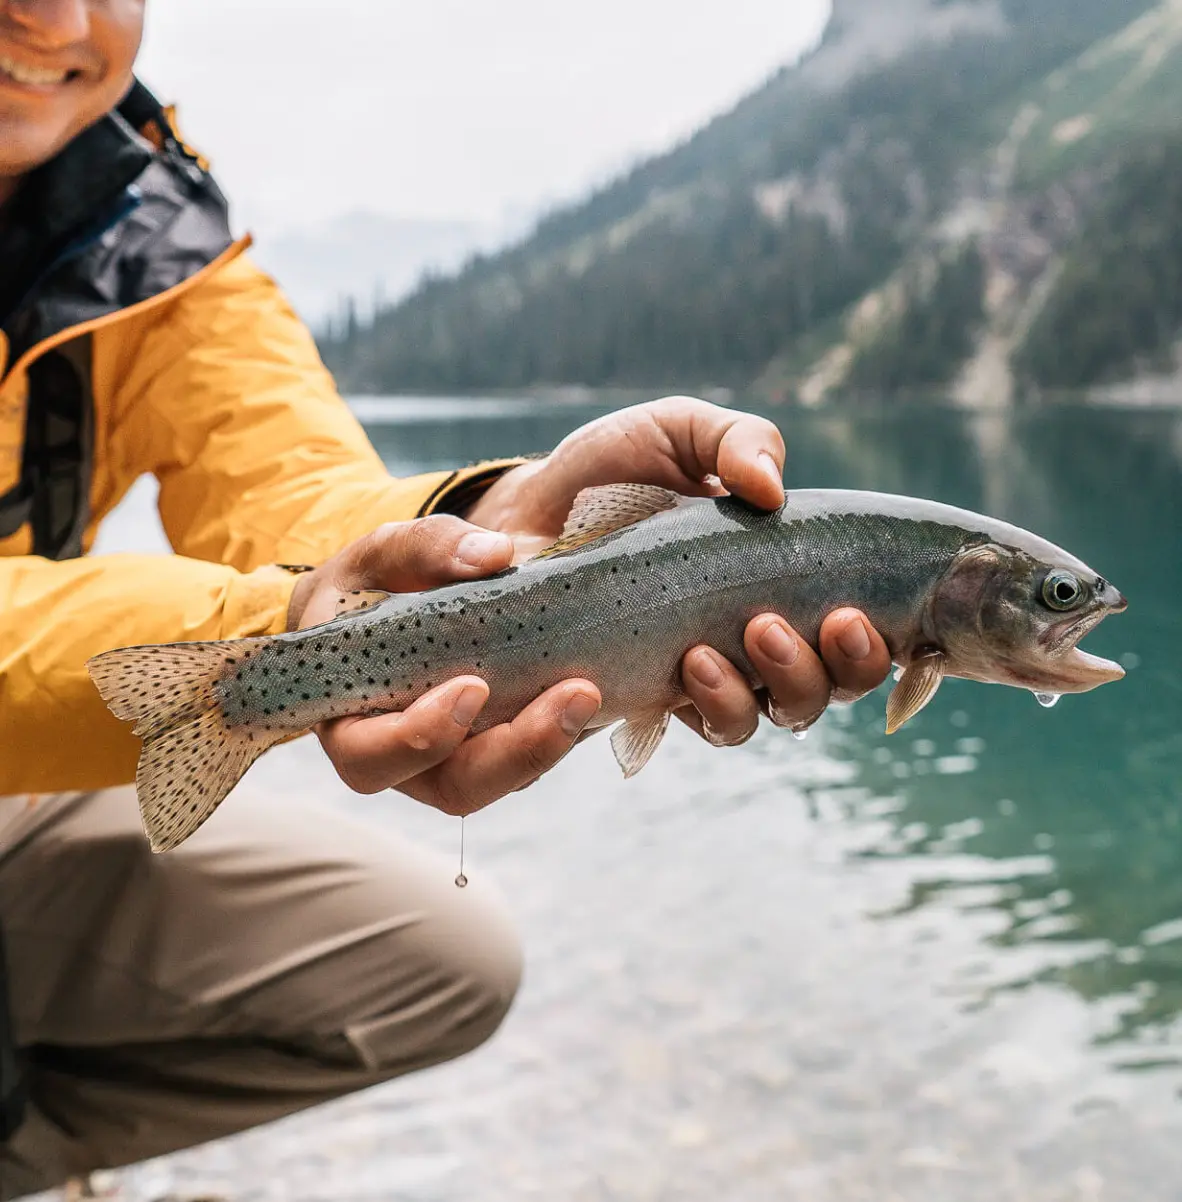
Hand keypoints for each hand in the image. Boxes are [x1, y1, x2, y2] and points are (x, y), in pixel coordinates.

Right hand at [287, 515, 601, 815]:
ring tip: (589, 690)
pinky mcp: (499, 746)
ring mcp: (456, 759)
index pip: (371, 756)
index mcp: (349, 721)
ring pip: (504, 780)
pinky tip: (592, 686)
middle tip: (573, 694)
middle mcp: (404, 759)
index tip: (472, 687)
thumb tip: (495, 554)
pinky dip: (562, 728)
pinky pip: (531, 756)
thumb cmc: (374, 583)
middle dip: (517, 751)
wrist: (395, 600)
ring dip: (549, 744)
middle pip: (456, 788)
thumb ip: (426, 548)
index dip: (419, 737)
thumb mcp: (383, 553)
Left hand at [466, 396, 892, 745]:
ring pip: (770, 716)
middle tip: (772, 624)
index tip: (849, 613)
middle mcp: (760, 633)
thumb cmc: (620, 467)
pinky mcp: (656, 693)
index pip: (857, 627)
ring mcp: (712, 669)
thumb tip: (772, 490)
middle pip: (828, 686)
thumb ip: (737, 440)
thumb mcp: (680, 431)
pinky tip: (685, 666)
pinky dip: (710, 706)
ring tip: (713, 648)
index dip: (874, 639)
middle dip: (824, 669)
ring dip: (764, 690)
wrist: (533, 504)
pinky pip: (706, 724)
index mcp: (784, 574)